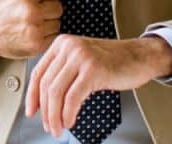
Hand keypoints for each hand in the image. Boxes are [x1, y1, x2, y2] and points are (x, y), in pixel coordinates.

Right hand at [0, 0, 61, 59]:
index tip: (33, 1)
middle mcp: (32, 10)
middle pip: (58, 8)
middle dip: (48, 10)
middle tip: (31, 13)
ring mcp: (34, 29)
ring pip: (57, 23)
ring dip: (47, 24)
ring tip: (31, 23)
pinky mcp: (36, 45)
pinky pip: (54, 37)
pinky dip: (46, 36)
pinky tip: (32, 33)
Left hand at [25, 35, 171, 137]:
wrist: (140, 56)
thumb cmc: (112, 62)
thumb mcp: (81, 60)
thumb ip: (63, 72)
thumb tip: (43, 99)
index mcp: (61, 44)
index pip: (38, 72)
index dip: (32, 95)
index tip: (31, 111)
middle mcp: (68, 47)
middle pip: (46, 85)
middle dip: (45, 111)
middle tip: (49, 126)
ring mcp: (81, 57)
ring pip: (56, 92)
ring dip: (54, 115)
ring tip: (58, 128)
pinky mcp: (93, 70)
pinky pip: (73, 97)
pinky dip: (68, 113)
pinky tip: (70, 122)